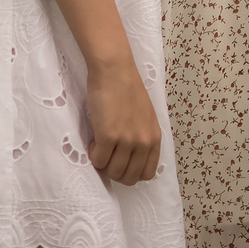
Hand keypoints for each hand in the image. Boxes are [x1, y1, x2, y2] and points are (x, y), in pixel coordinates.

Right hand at [83, 63, 162, 185]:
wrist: (114, 70)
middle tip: (107, 156)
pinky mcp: (108, 136)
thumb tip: (131, 158)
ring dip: (103, 164)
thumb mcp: (145, 116)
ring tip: (100, 146)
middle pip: (129, 177)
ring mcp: (127, 140)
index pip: (147, 174)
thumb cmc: (127, 88)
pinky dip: (94, 155)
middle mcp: (143, 142)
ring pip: (113, 171)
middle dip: (115, 171)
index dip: (131, 172)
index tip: (121, 161)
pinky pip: (99, 160)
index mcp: (154, 138)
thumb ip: (143, 137)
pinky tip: (94, 141)